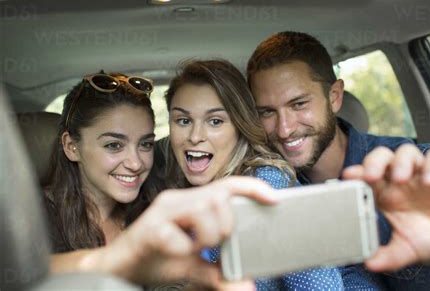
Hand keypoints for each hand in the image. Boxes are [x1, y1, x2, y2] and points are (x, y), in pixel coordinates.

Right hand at [95, 176, 276, 287]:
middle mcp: (176, 199)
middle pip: (218, 196)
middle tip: (212, 243)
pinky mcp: (148, 227)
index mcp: (189, 202)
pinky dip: (183, 249)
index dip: (251, 188)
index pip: (225, 186)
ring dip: (206, 234)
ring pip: (202, 207)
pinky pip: (177, 236)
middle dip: (224, 224)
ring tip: (194, 247)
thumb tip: (245, 286)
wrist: (118, 267)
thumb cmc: (156, 258)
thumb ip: (217, 273)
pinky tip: (174, 253)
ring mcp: (161, 211)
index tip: (273, 197)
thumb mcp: (193, 266)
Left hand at [342, 144, 429, 271]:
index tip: (347, 176)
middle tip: (371, 176)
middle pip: (381, 157)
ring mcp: (421, 173)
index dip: (356, 173)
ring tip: (401, 179)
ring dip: (401, 162)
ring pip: (406, 152)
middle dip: (374, 162)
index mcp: (385, 194)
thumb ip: (389, 256)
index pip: (365, 176)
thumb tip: (369, 264)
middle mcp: (400, 179)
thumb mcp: (409, 249)